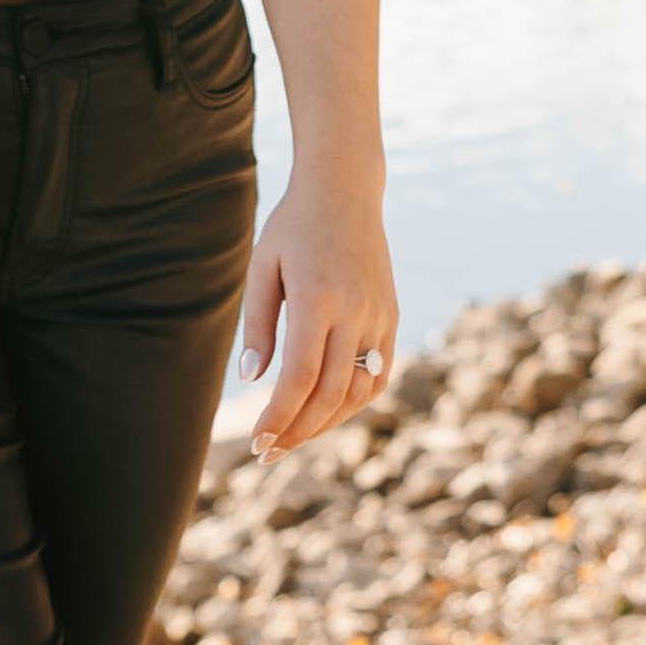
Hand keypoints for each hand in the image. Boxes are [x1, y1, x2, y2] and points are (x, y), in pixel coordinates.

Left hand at [238, 172, 396, 456]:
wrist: (345, 191)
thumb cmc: (293, 227)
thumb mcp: (263, 267)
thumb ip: (258, 324)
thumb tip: (253, 379)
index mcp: (317, 298)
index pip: (301, 377)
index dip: (280, 416)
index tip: (259, 441)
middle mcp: (355, 312)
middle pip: (330, 393)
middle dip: (298, 430)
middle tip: (269, 453)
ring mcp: (379, 317)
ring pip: (359, 391)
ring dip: (327, 422)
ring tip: (293, 437)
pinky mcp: (392, 318)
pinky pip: (378, 374)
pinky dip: (354, 401)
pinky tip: (327, 412)